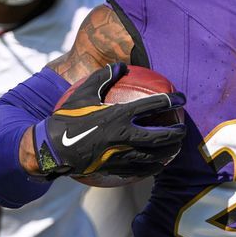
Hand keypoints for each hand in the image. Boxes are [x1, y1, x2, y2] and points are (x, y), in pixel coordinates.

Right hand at [37, 63, 186, 178]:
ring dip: (168, 151)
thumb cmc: (67, 117)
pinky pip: (140, 170)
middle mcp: (123, 136)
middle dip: (176, 132)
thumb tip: (121, 66)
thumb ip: (103, 77)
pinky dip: (153, 167)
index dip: (171, 100)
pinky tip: (159, 165)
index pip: (153, 105)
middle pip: (159, 136)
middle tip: (183, 128)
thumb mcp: (83, 93)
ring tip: (176, 148)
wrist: (52, 148)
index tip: (181, 98)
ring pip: (153, 156)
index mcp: (118, 115)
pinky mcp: (115, 168)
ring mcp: (120, 155)